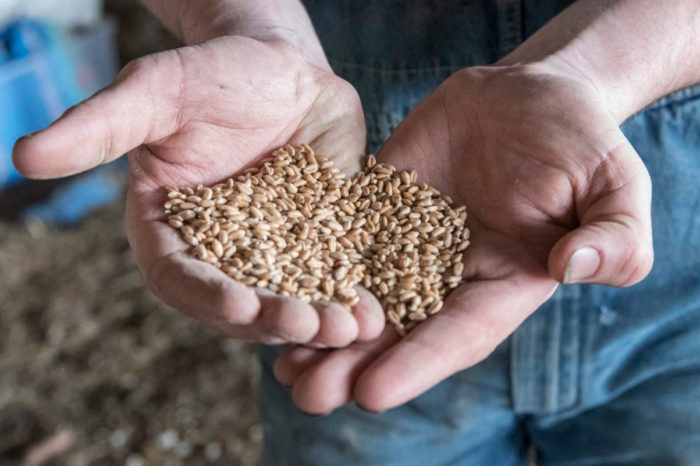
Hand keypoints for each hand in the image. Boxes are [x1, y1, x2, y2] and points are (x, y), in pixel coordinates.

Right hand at [13, 36, 383, 346]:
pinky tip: (376, 309)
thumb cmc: (211, 72)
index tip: (240, 308)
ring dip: (319, 319)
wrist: (280, 67)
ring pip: (292, 296)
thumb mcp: (155, 92)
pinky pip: (334, 276)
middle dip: (274, 319)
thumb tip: (23, 156)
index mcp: (172, 229)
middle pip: (242, 300)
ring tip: (352, 328)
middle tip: (307, 326)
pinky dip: (351, 295)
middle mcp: (222, 252)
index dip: (207, 296)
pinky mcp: (320, 241)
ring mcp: (274, 251)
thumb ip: (101, 127)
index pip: (181, 276)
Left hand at [273, 64, 653, 413]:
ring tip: (279, 363)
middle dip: (352, 364)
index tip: (372, 392)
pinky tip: (271, 292)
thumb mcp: (615, 186)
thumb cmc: (578, 142)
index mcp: (501, 285)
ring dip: (320, 331)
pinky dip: (309, 268)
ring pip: (360, 295)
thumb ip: (613, 235)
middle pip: (398, 330)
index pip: (458, 334)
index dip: (417, 363)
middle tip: (309, 395)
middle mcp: (447, 275)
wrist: (527, 96)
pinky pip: (340, 241)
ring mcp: (406, 242)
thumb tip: (574, 266)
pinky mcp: (376, 208)